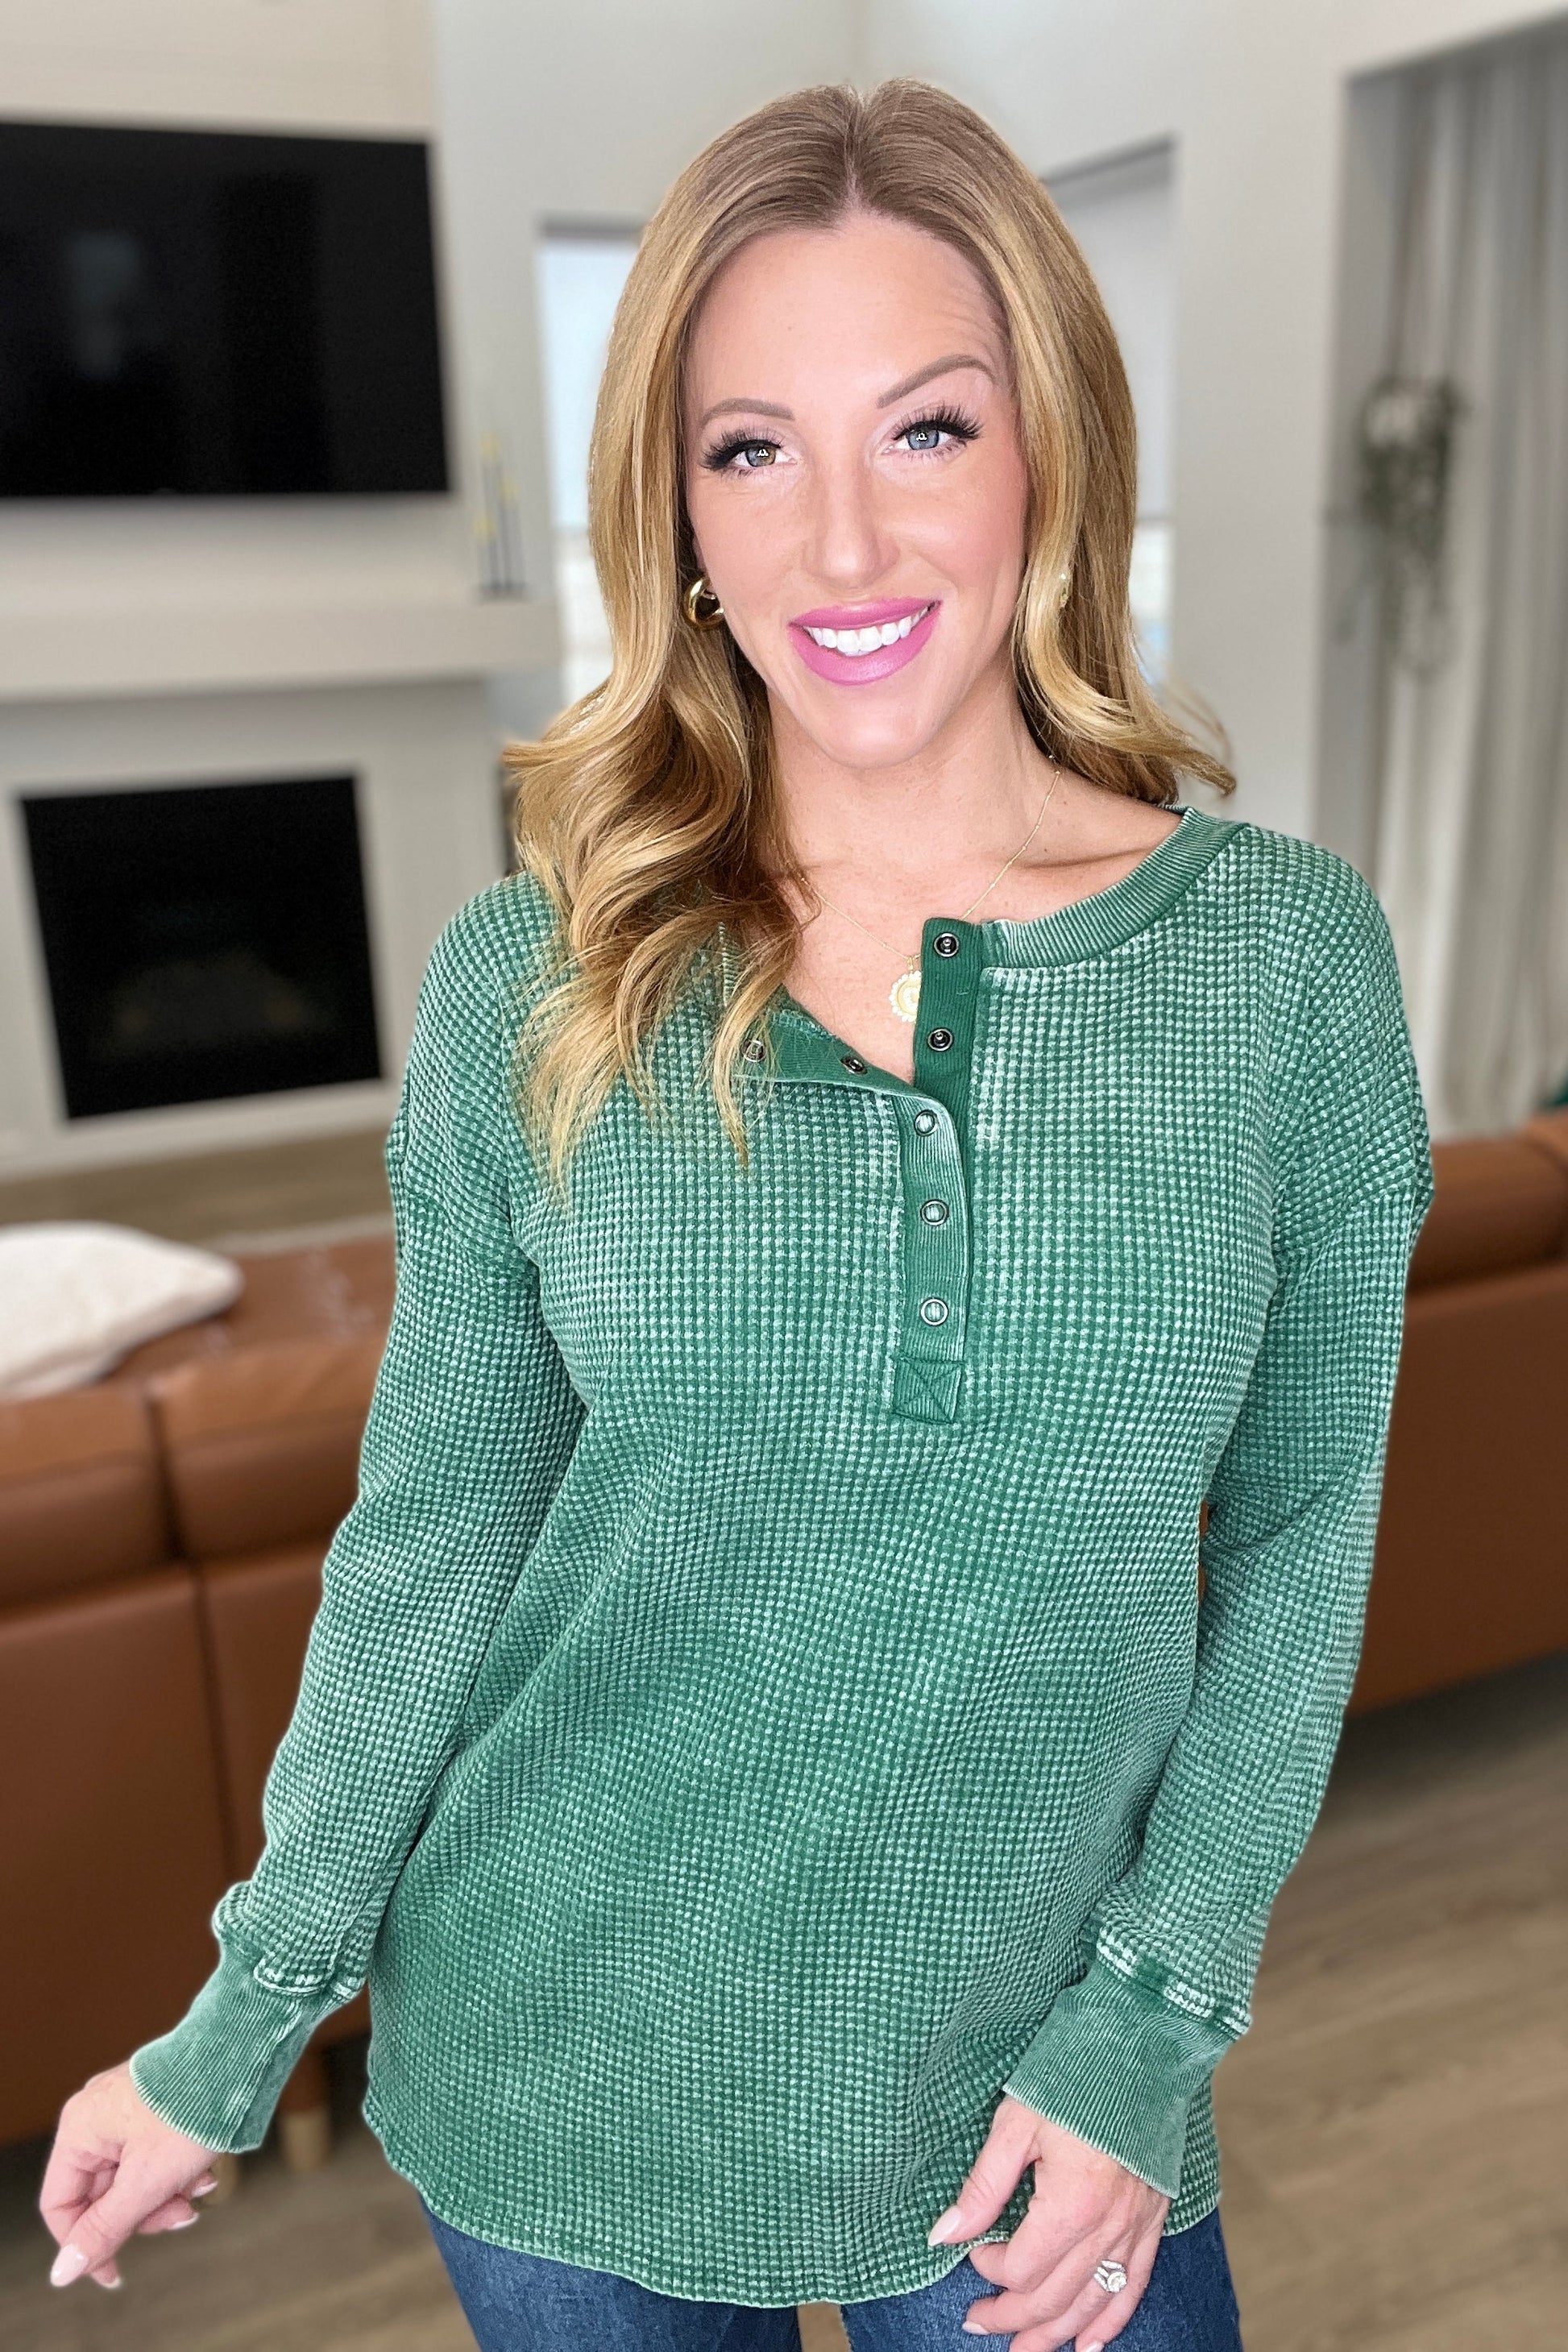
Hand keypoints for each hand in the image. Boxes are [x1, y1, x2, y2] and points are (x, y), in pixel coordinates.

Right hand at [39, 2061, 224, 2289]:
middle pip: (102, 2193)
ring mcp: (125, 2109)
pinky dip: (176, 2171)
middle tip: (181, 2214)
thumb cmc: (193, 2109)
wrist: (240, 2055)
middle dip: (144, 2212)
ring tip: (199, 2187)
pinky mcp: (154, 2107)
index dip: (83, 2244)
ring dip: (166, 2194)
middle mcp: (95, 2115)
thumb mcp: (147, 2181)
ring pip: (132, 2178)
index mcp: (80, 2128)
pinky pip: (153, 2156)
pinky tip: (204, 2171)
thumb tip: (64, 2271)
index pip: (60, 2203)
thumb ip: (104, 2229)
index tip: (113, 2273)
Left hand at [927, 2095, 1168, 2349]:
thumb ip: (983, 2187)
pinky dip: (1110, 2321)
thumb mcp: (1016, 2123)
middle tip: (978, 2322)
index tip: (974, 2253)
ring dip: (1056, 2334)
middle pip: (1056, 2299)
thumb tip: (944, 2235)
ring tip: (1024, 2351)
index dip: (991, 2269)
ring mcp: (1135, 2227)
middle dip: (1013, 2319)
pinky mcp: (1153, 2219)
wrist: (1141, 2045)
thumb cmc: (1073, 2075)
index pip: (1024, 2269)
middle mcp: (1108, 2227)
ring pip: (1093, 2304)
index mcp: (1072, 2204)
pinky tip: (1089, 2344)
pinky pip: (1133, 2286)